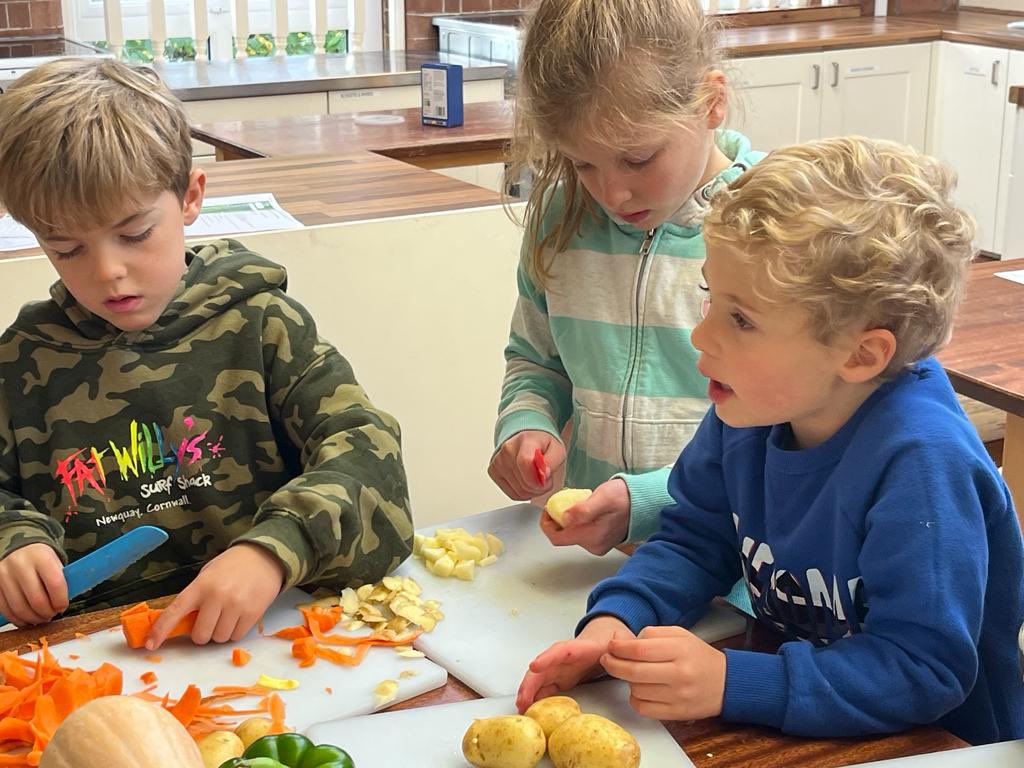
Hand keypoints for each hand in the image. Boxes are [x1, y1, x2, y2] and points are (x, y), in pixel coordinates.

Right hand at [0, 543, 67, 625]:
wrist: (18, 549)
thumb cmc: (40, 559)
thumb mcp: (54, 562)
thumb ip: (61, 580)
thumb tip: (62, 604)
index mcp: (41, 557)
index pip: (55, 583)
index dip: (60, 600)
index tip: (62, 607)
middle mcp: (20, 565)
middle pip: (36, 599)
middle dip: (47, 612)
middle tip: (52, 615)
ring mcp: (5, 576)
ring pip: (20, 608)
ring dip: (33, 618)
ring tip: (41, 618)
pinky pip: (6, 609)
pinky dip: (18, 619)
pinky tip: (27, 619)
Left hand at [146, 543, 283, 649]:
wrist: (265, 556)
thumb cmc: (232, 566)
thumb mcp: (208, 575)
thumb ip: (195, 597)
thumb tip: (182, 624)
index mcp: (201, 585)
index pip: (175, 611)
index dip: (160, 630)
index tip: (150, 644)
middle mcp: (217, 596)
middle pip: (200, 635)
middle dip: (202, 632)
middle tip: (209, 620)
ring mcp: (236, 606)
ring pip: (219, 638)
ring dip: (219, 632)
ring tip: (227, 614)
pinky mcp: (253, 613)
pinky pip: (236, 636)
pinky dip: (235, 631)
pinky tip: (239, 615)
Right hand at [489, 430, 565, 500]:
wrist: (527, 440)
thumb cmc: (542, 445)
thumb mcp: (557, 449)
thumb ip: (552, 461)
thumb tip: (544, 474)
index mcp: (525, 440)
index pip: (525, 462)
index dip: (537, 478)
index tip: (546, 480)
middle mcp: (508, 449)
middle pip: (524, 482)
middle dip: (539, 486)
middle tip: (545, 479)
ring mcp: (498, 461)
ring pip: (519, 491)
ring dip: (532, 491)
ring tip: (536, 480)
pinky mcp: (493, 472)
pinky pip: (512, 494)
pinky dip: (523, 493)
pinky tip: (526, 482)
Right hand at [516, 615, 633, 712]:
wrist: (606, 637)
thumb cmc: (613, 639)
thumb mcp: (624, 640)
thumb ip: (624, 646)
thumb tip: (622, 651)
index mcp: (581, 647)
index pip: (562, 650)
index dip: (548, 658)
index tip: (535, 666)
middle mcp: (565, 657)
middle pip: (544, 667)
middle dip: (531, 682)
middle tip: (522, 699)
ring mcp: (560, 668)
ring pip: (540, 678)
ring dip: (529, 691)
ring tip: (521, 707)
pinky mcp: (561, 678)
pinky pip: (544, 687)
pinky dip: (536, 697)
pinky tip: (529, 708)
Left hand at [540, 478, 629, 554]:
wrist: (644, 503)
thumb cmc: (624, 498)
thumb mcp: (603, 497)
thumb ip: (584, 509)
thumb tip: (564, 518)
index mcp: (591, 538)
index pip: (557, 538)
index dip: (547, 524)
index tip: (549, 509)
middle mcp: (594, 546)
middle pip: (564, 536)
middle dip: (559, 519)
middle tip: (564, 502)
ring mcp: (598, 545)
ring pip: (573, 533)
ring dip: (569, 520)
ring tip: (576, 503)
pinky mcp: (602, 541)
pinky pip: (583, 532)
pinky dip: (579, 521)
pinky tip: (585, 509)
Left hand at [601, 625, 725, 720]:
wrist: (727, 683)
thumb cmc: (699, 657)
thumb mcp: (679, 635)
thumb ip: (651, 634)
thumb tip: (623, 640)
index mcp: (679, 650)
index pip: (639, 649)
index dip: (619, 648)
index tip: (611, 646)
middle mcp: (679, 674)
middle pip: (633, 671)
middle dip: (613, 664)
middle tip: (607, 659)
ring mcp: (677, 696)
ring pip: (636, 690)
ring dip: (627, 681)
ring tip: (632, 673)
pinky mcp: (676, 713)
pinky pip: (643, 708)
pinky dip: (635, 699)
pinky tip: (639, 690)